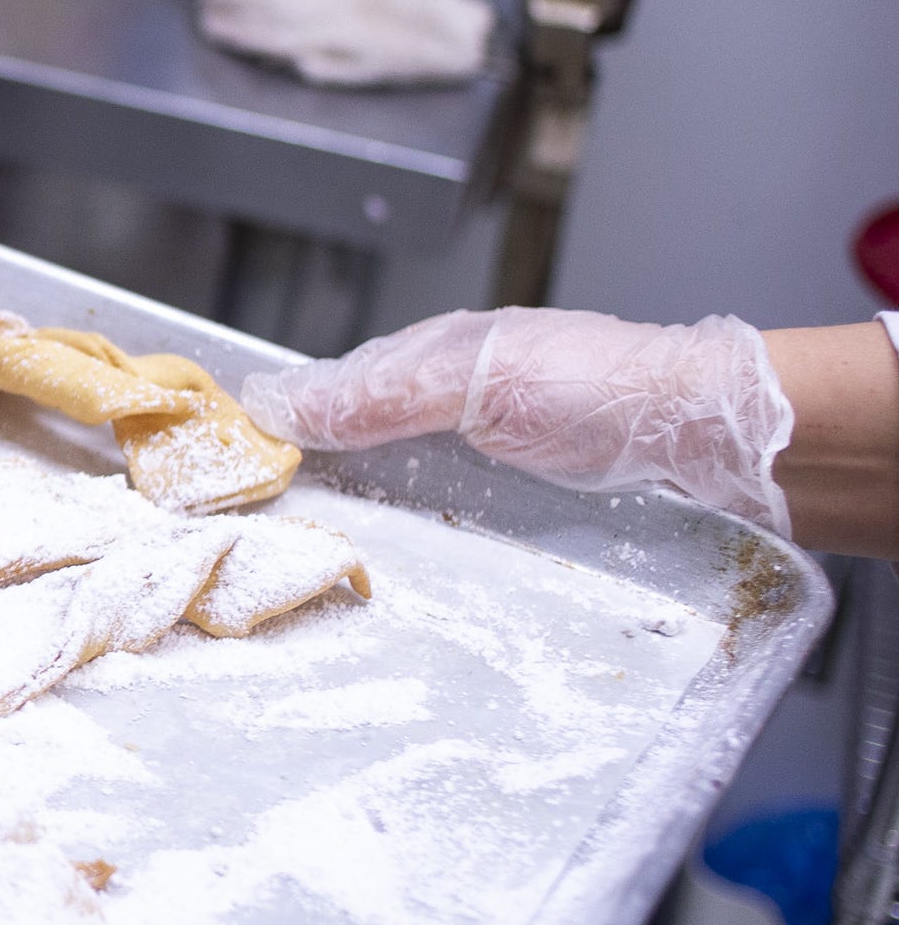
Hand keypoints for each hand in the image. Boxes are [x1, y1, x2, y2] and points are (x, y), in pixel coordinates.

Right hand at [240, 306, 794, 534]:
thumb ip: (380, 394)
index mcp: (427, 359)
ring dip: (344, 522)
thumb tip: (279, 405)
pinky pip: (428, 522)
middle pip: (348, 448)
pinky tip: (373, 565)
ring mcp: (475, 457)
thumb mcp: (476, 379)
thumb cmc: (602, 390)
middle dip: (297, 482)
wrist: (709, 439)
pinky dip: (393, 540)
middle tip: (237, 529)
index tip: (216, 470)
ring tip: (289, 559)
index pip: (323, 394)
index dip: (271, 428)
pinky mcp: (506, 505)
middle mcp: (444, 406)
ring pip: (385, 491)